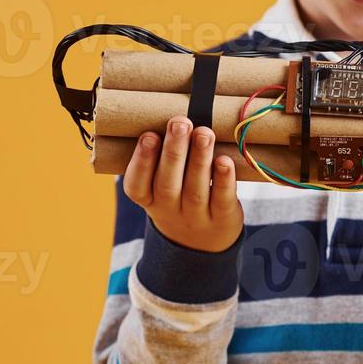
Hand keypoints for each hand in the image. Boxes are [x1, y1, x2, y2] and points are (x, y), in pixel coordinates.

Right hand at [122, 115, 242, 252]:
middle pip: (167, 183)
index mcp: (148, 199)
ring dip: (199, 158)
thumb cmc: (180, 199)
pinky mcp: (222, 219)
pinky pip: (222, 199)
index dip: (141, 161)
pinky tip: (225, 160)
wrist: (202, 245)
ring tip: (204, 132)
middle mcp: (169, 210)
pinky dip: (224, 179)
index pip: (137, 185)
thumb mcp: (162, 186)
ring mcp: (196, 217)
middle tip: (180, 122)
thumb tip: (176, 118)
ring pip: (196, 189)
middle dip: (173, 151)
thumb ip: (164, 159)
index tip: (148, 135)